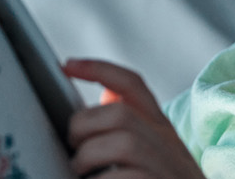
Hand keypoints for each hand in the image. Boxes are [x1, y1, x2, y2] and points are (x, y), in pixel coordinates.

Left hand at [62, 59, 205, 178]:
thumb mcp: (155, 153)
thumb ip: (133, 126)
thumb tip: (104, 96)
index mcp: (161, 128)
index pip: (132, 84)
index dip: (97, 68)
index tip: (66, 65)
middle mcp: (168, 144)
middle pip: (121, 112)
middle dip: (85, 125)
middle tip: (73, 146)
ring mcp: (168, 168)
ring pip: (124, 142)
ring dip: (89, 156)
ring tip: (81, 171)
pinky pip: (124, 178)